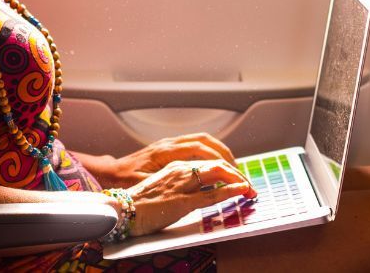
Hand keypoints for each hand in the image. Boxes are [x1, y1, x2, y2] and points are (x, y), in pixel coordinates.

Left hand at [95, 133, 237, 187]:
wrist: (108, 174)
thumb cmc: (124, 182)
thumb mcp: (147, 185)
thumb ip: (168, 184)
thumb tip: (187, 186)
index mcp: (166, 151)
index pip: (201, 150)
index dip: (220, 160)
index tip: (234, 173)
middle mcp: (170, 144)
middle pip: (206, 141)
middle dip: (226, 155)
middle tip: (239, 172)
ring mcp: (169, 144)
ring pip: (201, 140)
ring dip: (219, 152)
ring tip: (231, 167)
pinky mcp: (168, 149)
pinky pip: (194, 145)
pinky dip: (209, 152)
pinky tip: (214, 165)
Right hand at [125, 160, 256, 235]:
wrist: (119, 210)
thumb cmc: (138, 201)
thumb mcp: (162, 184)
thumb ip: (180, 182)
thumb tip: (200, 186)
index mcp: (174, 164)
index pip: (208, 158)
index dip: (227, 165)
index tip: (238, 175)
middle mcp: (179, 169)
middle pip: (216, 162)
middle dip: (237, 171)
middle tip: (249, 183)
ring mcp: (180, 184)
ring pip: (216, 172)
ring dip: (237, 179)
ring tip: (250, 188)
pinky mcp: (180, 201)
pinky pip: (211, 193)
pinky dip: (229, 190)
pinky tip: (241, 190)